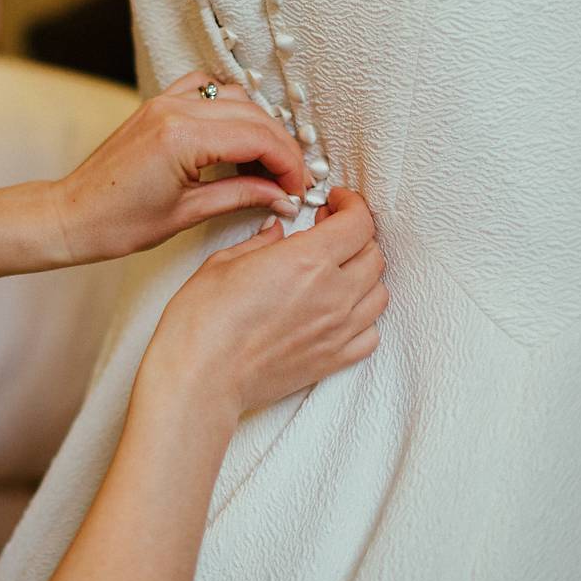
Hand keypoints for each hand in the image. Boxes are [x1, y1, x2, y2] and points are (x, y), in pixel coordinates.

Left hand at [48, 71, 310, 265]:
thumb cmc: (118, 223)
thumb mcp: (187, 215)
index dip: (288, 165)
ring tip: (267, 165)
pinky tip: (237, 136)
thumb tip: (282, 196)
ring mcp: (164, 102)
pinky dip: (230, 107)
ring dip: (259, 127)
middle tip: (290, 183)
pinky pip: (205, 89)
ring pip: (235, 98)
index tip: (297, 190)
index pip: (259, 138)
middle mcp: (174, 109)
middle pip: (254, 116)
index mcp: (182, 137)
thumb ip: (241, 196)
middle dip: (281, 149)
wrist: (72, 215)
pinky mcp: (157, 105)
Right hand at [142, 188, 386, 422]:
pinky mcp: (333, 360)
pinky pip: (371, 333)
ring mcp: (338, 330)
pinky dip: (363, 317)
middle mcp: (332, 294)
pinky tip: (339, 311)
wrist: (202, 377)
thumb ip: (259, 243)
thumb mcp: (224, 263)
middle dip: (355, 236)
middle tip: (329, 231)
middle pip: (373, 254)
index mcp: (306, 261)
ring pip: (379, 293)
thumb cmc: (203, 322)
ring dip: (363, 274)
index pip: (358, 223)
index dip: (352, 206)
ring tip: (337, 270)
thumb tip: (276, 233)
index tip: (336, 203)